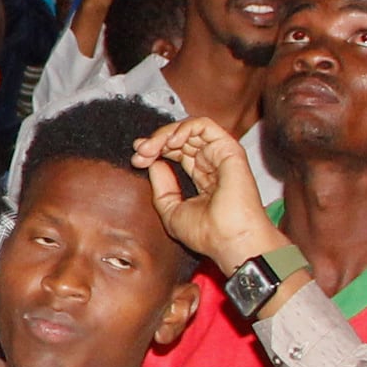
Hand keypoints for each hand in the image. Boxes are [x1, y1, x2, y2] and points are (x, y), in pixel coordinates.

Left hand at [130, 117, 289, 274]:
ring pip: (190, 129)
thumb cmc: (207, 234)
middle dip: (155, 142)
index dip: (155, 151)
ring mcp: (221, 155)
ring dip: (165, 134)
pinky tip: (170, 141)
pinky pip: (204, 125)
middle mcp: (212, 164)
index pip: (177, 153)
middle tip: (139, 152)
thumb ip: (163, 188)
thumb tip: (155, 164)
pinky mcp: (229, 149)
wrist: (230, 240)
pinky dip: (184, 128)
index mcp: (202, 177)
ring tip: (150, 148)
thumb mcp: (172, 211)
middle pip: (181, 139)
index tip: (137, 160)